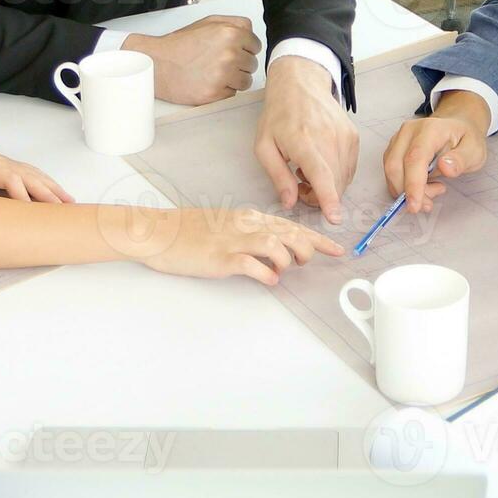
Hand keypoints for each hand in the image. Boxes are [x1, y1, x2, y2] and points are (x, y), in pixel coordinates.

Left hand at [0, 123, 72, 202]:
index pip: (11, 180)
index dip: (24, 195)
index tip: (34, 212)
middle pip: (30, 177)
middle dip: (49, 193)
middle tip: (66, 210)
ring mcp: (3, 161)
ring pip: (33, 174)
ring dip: (52, 187)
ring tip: (69, 201)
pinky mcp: (2, 164)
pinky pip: (28, 172)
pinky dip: (44, 181)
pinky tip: (52, 188)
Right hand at [124, 15, 261, 104]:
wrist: (158, 64)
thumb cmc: (180, 45)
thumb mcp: (208, 22)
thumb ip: (234, 23)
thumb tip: (250, 31)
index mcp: (230, 33)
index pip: (256, 45)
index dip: (245, 49)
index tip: (233, 51)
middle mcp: (229, 54)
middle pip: (252, 64)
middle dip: (239, 64)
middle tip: (219, 62)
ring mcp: (223, 75)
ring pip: (245, 81)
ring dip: (233, 79)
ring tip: (214, 72)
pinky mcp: (216, 93)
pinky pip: (232, 94)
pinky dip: (223, 90)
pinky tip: (208, 81)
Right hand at [127, 205, 345, 285]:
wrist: (160, 233)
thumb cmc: (190, 231)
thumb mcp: (227, 226)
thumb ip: (252, 234)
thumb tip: (275, 250)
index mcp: (250, 217)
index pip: (292, 226)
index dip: (318, 239)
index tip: (337, 249)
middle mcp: (246, 225)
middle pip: (291, 233)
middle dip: (308, 250)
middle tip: (309, 262)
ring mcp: (233, 241)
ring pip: (276, 246)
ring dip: (286, 262)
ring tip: (282, 270)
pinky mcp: (221, 258)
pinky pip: (252, 265)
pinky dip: (266, 274)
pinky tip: (267, 279)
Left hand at [254, 56, 358, 224]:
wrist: (300, 84)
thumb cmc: (278, 116)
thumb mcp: (264, 146)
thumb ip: (278, 176)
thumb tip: (290, 203)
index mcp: (302, 140)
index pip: (321, 174)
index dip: (328, 198)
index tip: (335, 218)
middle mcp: (328, 138)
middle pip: (334, 183)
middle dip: (319, 197)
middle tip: (299, 186)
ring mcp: (344, 136)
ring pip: (344, 179)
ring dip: (328, 186)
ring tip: (307, 171)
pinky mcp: (353, 136)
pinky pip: (350, 169)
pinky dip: (337, 175)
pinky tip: (321, 163)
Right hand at [381, 91, 486, 213]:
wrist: (456, 126)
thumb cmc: (465, 139)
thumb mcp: (474, 151)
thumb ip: (461, 160)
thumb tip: (444, 167)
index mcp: (431, 129)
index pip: (415, 158)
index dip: (412, 183)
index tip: (415, 206)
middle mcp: (409, 131)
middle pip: (396, 166)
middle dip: (409, 192)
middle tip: (429, 204)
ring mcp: (398, 139)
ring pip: (391, 171)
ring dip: (406, 190)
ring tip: (432, 190)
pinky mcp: (393, 149)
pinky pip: (391, 173)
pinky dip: (403, 186)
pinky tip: (423, 186)